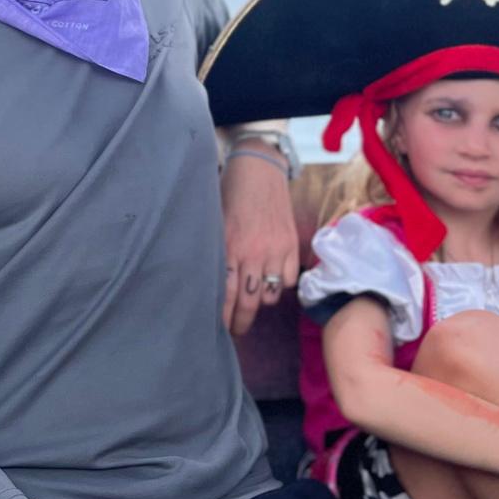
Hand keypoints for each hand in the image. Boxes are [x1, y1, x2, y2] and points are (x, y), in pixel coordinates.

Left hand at [220, 150, 298, 337]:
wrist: (258, 167)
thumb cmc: (228, 194)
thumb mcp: (213, 222)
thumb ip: (216, 252)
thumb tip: (208, 284)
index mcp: (227, 246)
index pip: (225, 293)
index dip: (222, 316)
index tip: (218, 328)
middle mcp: (252, 252)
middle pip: (249, 302)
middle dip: (241, 322)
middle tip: (235, 330)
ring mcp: (274, 250)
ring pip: (269, 295)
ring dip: (260, 303)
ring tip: (252, 303)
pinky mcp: (291, 245)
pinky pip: (287, 280)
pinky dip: (279, 286)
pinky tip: (269, 281)